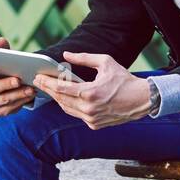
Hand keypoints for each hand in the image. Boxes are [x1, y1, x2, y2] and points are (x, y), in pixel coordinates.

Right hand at [0, 37, 37, 116]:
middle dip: (5, 84)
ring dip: (17, 94)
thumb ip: (2, 50)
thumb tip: (1, 40)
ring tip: (30, 89)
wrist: (9, 87)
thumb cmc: (4, 69)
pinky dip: (20, 102)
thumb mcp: (4, 59)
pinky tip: (30, 96)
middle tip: (18, 80)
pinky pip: (9, 108)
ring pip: (2, 100)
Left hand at [32, 51, 152, 128]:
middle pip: (60, 99)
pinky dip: (69, 106)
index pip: (62, 88)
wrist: (142, 99)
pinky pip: (76, 115)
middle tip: (38, 82)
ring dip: (57, 99)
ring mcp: (91, 119)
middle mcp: (89, 109)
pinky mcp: (94, 125)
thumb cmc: (124, 79)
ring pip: (66, 109)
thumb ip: (84, 58)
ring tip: (48, 89)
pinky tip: (64, 98)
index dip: (47, 83)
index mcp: (90, 93)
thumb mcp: (105, 62)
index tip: (38, 77)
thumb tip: (66, 54)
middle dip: (48, 90)